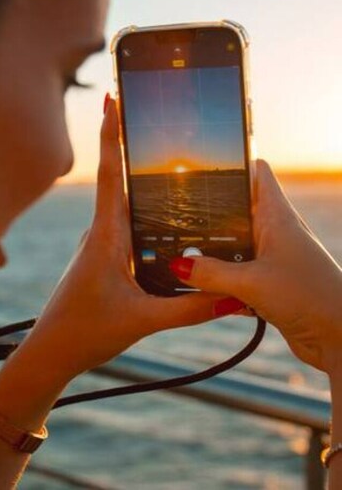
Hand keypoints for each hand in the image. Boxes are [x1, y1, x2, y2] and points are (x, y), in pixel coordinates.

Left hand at [24, 98, 221, 384]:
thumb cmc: (85, 332)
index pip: (109, 174)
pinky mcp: (104, 257)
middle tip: (153, 116)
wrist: (51, 352)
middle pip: (117, 178)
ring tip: (168, 160)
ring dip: (138, 180)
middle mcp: (101, 232)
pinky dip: (143, 213)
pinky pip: (125, 226)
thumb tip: (231, 297)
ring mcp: (101, 243)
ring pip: (123, 203)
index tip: (113, 99)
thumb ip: (189, 308)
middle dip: (131, 145)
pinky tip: (164, 217)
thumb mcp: (142, 320)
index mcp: (105, 235)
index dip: (111, 134)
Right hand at [170, 160, 341, 374]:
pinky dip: (221, 279)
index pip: (256, 173)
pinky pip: (238, 273)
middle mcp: (275, 231)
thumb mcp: (251, 282)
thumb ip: (210, 273)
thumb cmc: (309, 298)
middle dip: (210, 215)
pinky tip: (202, 290)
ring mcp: (273, 257)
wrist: (339, 338)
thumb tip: (178, 264)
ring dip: (213, 254)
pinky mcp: (269, 282)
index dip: (233, 164)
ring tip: (183, 256)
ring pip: (234, 245)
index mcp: (276, 216)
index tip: (201, 168)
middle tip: (177, 218)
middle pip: (237, 210)